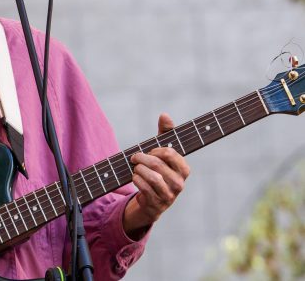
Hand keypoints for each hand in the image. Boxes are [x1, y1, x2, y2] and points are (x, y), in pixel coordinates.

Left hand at [123, 113, 189, 237]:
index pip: (170, 153)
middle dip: (142, 158)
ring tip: (135, 168)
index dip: (156, 150)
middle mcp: (179, 184)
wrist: (151, 199)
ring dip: (138, 169)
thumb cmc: (159, 169)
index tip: (150, 150)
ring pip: (151, 177)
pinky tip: (135, 177)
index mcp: (184, 169)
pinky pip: (144, 188)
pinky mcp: (157, 204)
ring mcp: (169, 196)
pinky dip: (136, 179)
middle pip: (157, 165)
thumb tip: (165, 115)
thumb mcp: (162, 151)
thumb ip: (166, 133)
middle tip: (135, 157)